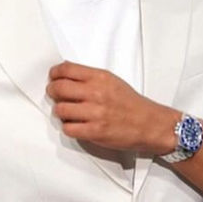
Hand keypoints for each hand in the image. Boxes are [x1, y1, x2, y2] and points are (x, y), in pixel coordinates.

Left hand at [47, 61, 176, 153]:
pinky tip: (76, 125)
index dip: (54, 74)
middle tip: (55, 95)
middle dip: (52, 92)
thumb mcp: (112, 81)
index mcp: (100, 77)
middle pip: (58, 88)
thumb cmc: (132, 104)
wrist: (150, 124)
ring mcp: (95, 113)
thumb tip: (66, 74)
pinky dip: (69, 128)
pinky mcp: (95, 132)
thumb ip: (90, 78)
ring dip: (60, 112)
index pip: (66, 69)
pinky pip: (68, 129)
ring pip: (60, 110)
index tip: (53, 78)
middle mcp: (96, 93)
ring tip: (68, 113)